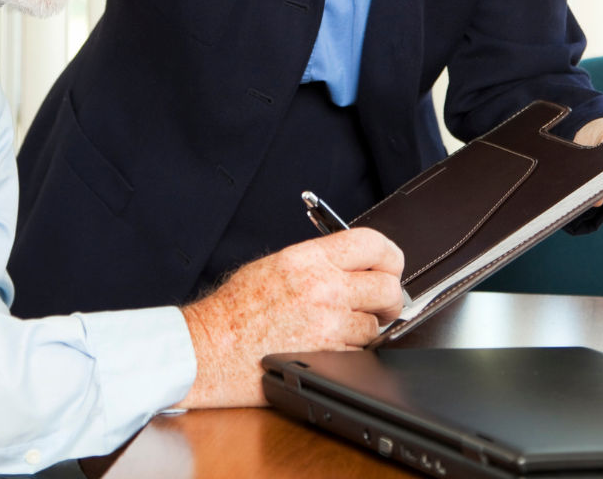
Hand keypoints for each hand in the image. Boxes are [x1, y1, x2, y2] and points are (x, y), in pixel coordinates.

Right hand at [175, 227, 404, 408]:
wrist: (211, 348)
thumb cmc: (233, 310)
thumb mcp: (274, 265)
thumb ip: (317, 261)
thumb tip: (353, 264)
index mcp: (308, 259)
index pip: (372, 244)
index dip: (390, 255)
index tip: (391, 265)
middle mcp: (323, 288)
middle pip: (388, 287)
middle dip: (389, 297)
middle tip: (379, 303)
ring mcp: (328, 325)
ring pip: (377, 324)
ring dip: (367, 327)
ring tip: (341, 327)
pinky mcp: (329, 357)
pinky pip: (362, 352)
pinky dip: (353, 351)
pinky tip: (330, 346)